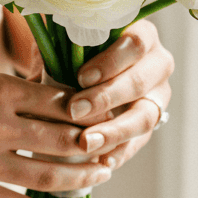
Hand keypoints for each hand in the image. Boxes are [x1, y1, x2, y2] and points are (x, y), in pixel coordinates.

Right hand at [0, 68, 112, 197]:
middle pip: (64, 139)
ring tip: (101, 177)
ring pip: (48, 174)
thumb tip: (53, 101)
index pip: (62, 101)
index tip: (109, 115)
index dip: (91, 111)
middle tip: (116, 148)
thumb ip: (7, 93)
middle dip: (96, 145)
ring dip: (81, 178)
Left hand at [64, 19, 173, 169]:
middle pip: (141, 82)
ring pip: (145, 116)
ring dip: (114, 131)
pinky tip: (102, 162)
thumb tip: (39, 66)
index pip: (135, 44)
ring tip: (86, 143)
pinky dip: (120, 152)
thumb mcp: (67, 45)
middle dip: (106, 98)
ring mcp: (158, 96)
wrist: (87, 74)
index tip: (81, 77)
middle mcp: (157, 64)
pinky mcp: (151, 124)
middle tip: (75, 111)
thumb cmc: (75, 53)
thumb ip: (59, 50)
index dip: (110, 62)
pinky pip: (140, 141)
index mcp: (141, 35)